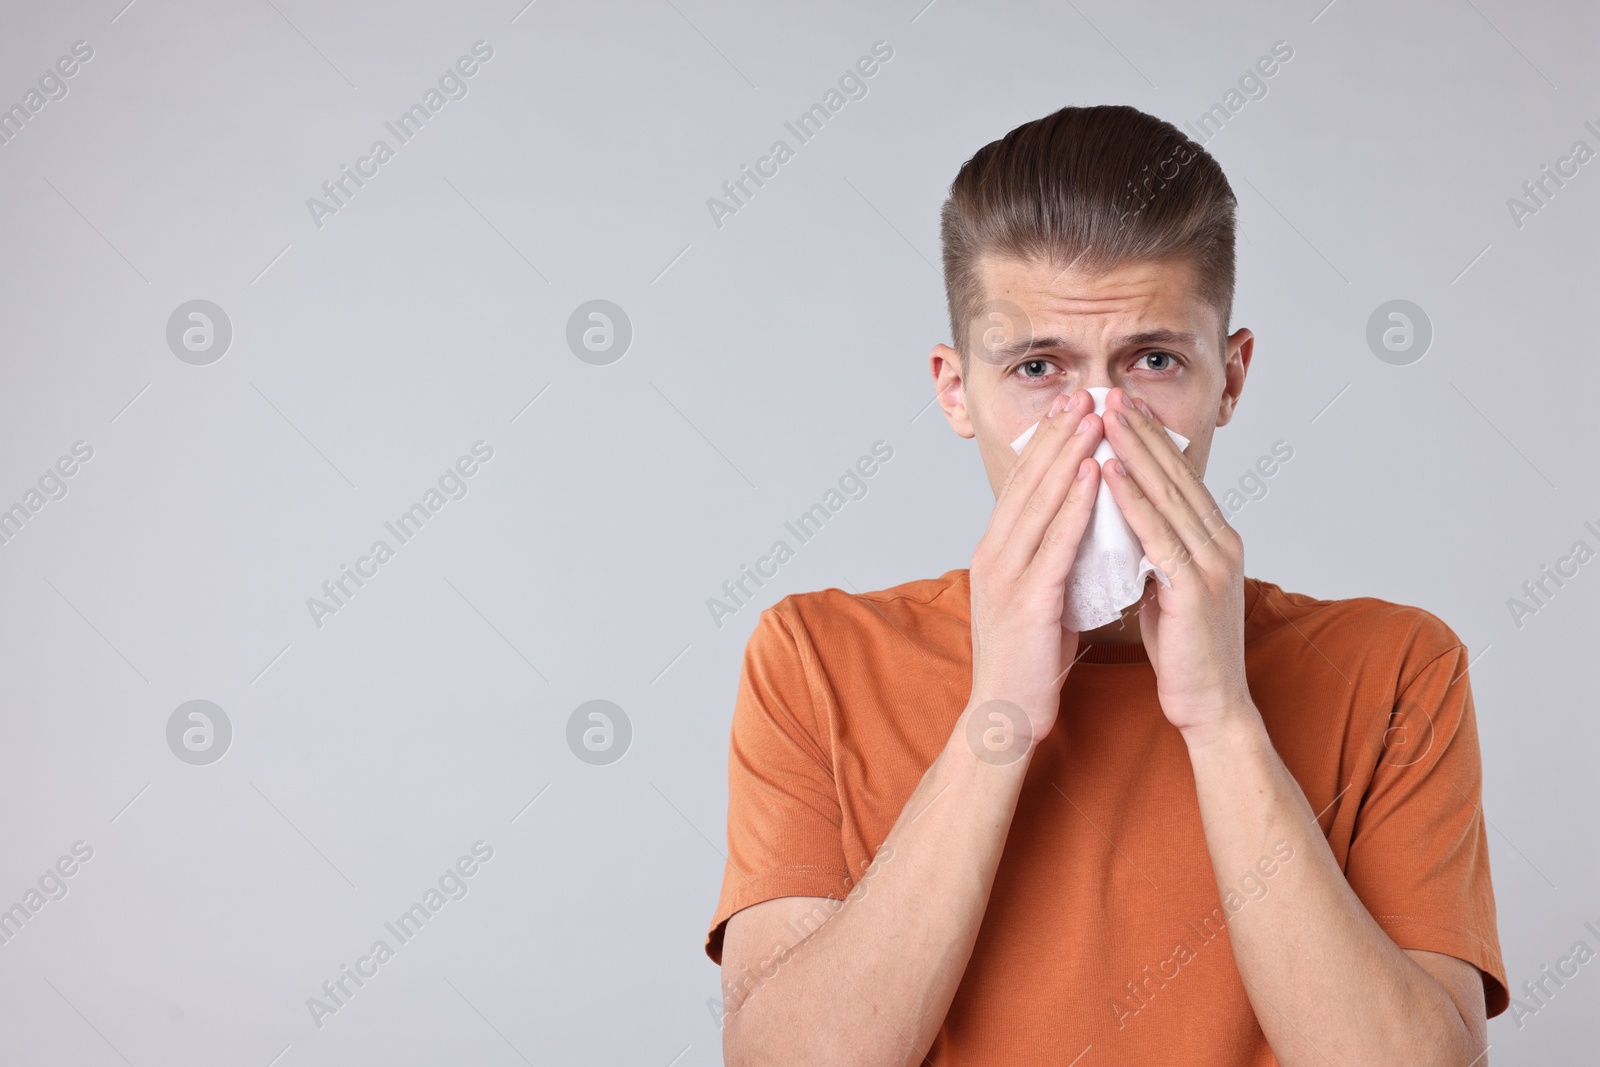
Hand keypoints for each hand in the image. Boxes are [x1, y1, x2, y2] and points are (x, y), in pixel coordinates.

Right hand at [967, 389, 1104, 742]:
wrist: (1005, 716)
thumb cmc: (1029, 661)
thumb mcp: (1041, 597)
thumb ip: (1056, 560)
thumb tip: (1086, 529)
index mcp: (997, 552)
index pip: (1024, 486)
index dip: (1048, 444)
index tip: (1071, 407)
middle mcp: (995, 555)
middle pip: (1029, 482)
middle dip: (1058, 435)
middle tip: (1083, 393)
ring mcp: (1007, 576)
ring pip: (1041, 502)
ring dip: (1069, 455)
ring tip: (1093, 417)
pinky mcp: (1027, 601)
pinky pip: (1056, 542)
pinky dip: (1075, 504)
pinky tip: (1094, 474)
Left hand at [1099, 388, 1254, 740]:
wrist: (1211, 706)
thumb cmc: (1185, 650)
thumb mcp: (1167, 587)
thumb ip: (1155, 552)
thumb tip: (1127, 523)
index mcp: (1214, 539)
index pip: (1178, 477)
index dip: (1149, 439)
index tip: (1119, 406)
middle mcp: (1220, 542)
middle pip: (1175, 473)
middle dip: (1140, 430)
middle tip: (1110, 391)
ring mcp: (1212, 562)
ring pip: (1167, 493)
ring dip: (1133, 450)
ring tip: (1103, 415)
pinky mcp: (1195, 586)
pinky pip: (1157, 533)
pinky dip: (1131, 499)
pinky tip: (1107, 472)